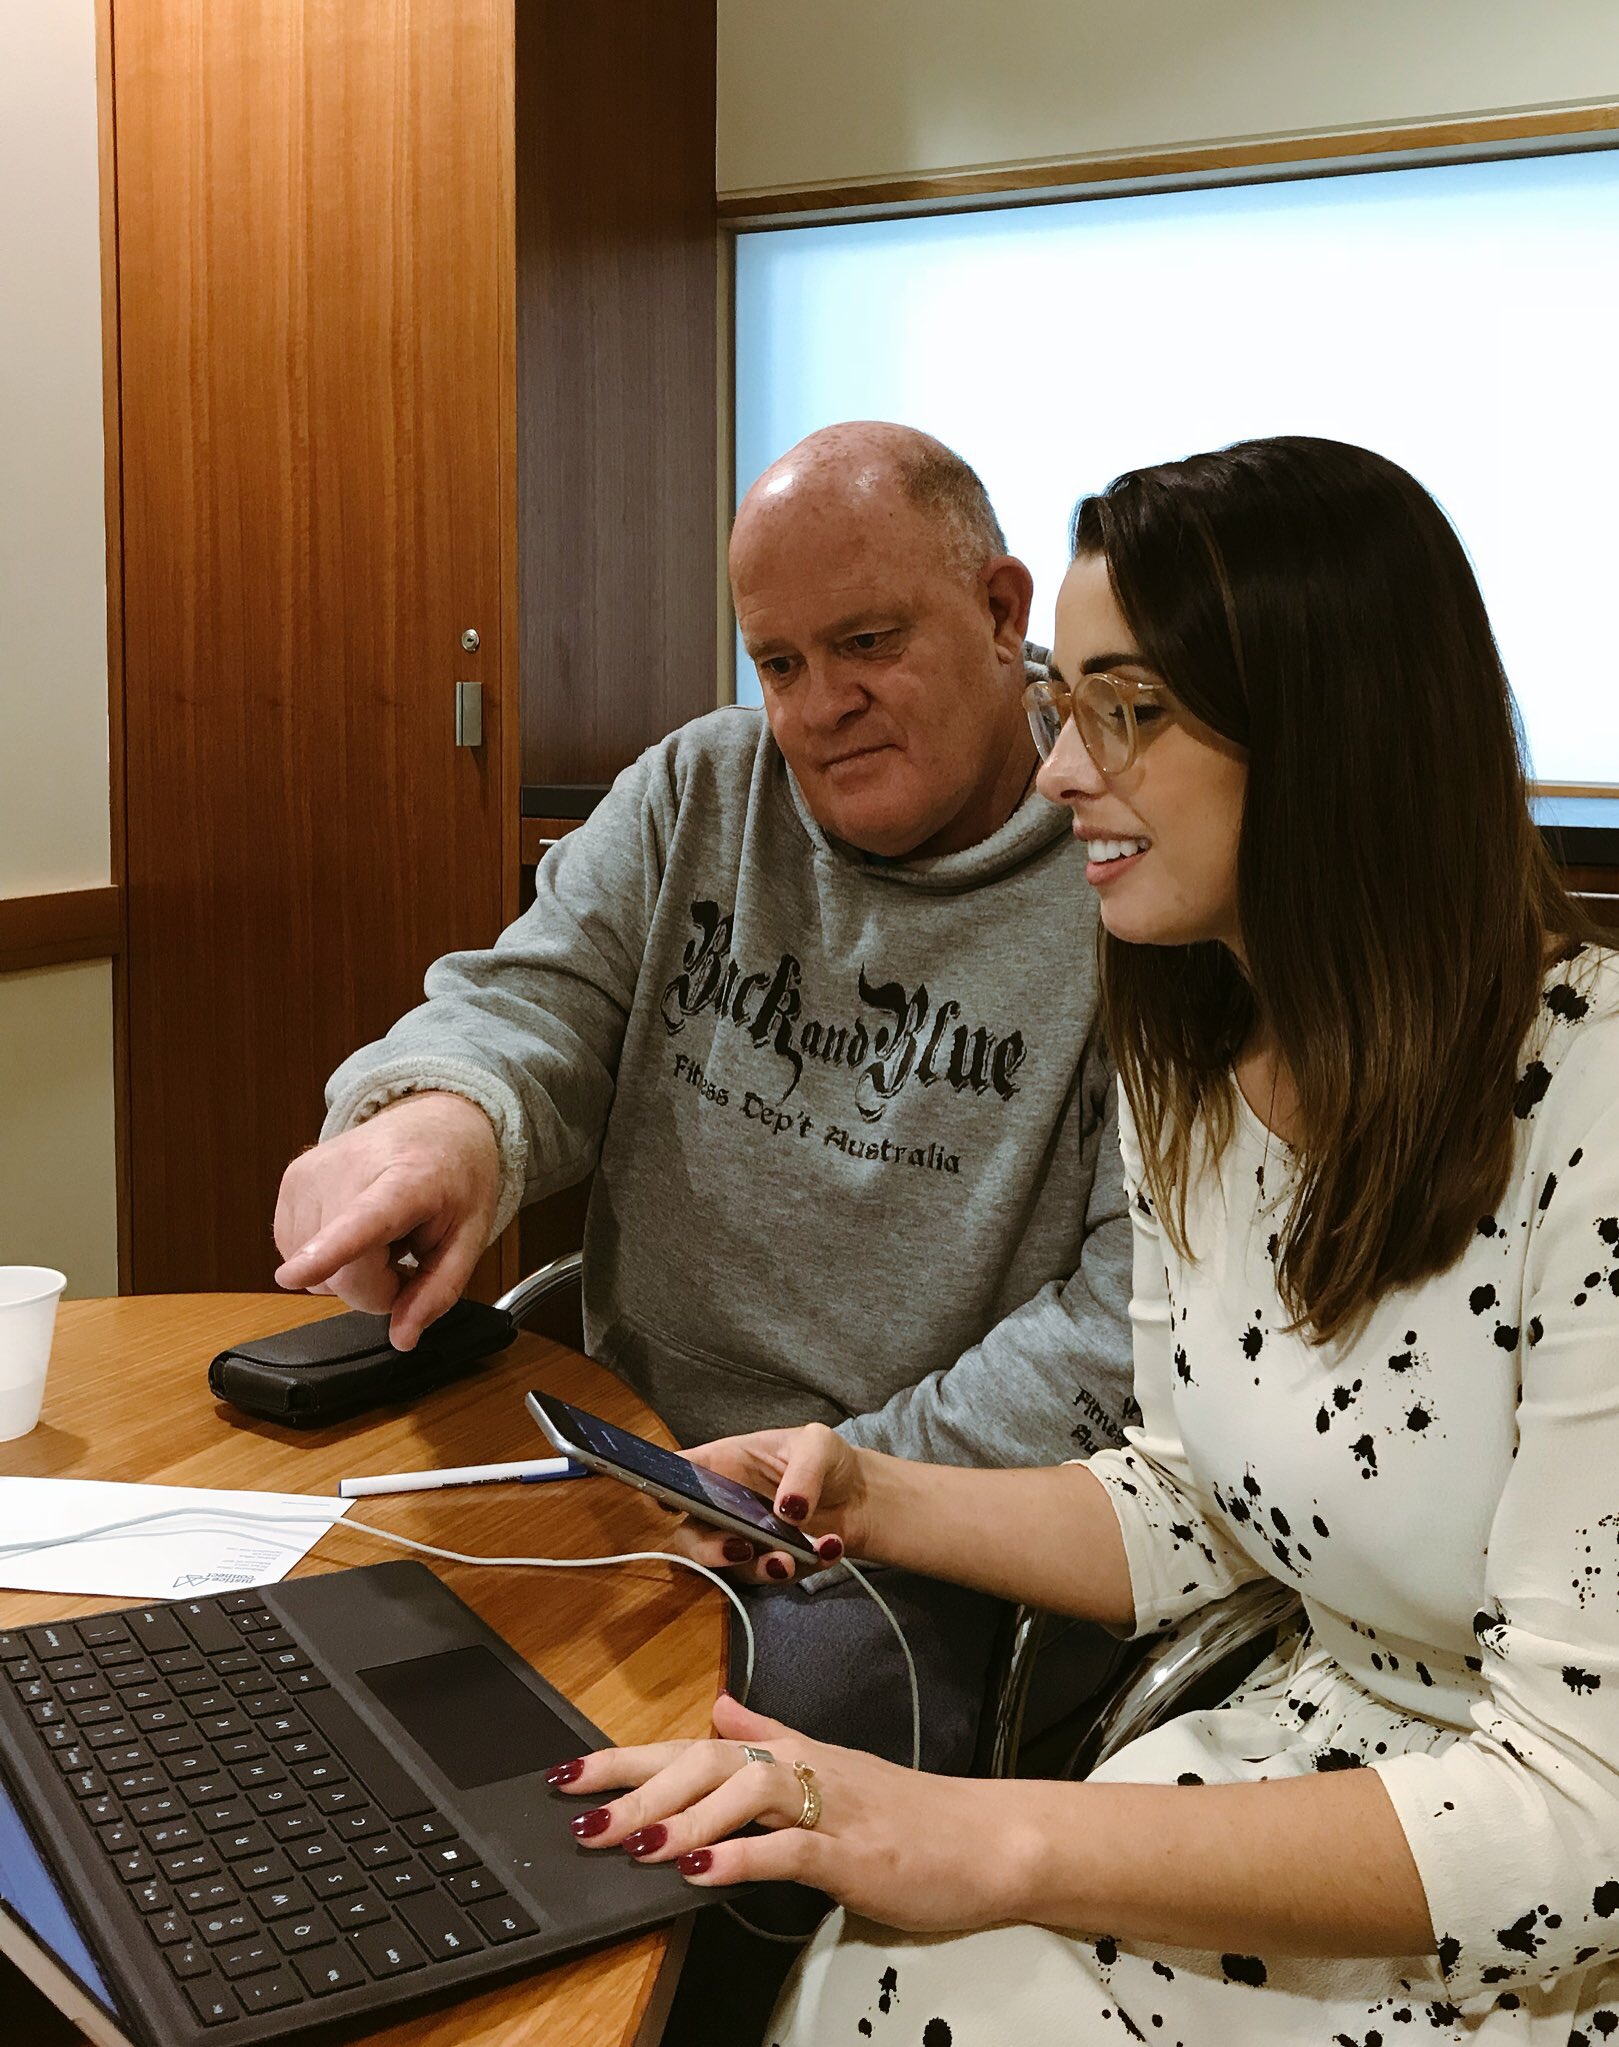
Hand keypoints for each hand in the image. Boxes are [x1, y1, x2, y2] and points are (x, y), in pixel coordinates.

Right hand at [272, 1093, 500, 1348]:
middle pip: (341, 1272)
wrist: (436, 1121)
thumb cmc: (455, 1174)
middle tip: (405, 1255)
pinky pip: (296, 1253)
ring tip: (382, 1233)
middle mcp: (349, 1169)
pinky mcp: (290, 1181)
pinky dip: (327, 1256)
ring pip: (314, 1273)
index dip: (325, 1253)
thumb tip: (402, 1338)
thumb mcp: (469, 1236)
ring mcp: (311, 1173)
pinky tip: (354, 1228)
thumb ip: (439, 1292)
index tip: (294, 1275)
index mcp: (407, 1180)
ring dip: (350, 1271)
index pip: (361, 1222)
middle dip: (375, 1286)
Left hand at [549, 1693, 1034, 1931]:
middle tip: (581, 1817)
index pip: (691, 1747)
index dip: (626, 1759)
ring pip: (744, 1793)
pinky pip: (790, 1850)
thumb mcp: (828, 1767)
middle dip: (636, 1788)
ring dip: (681, 1817)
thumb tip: (720, 1710)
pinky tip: (703, 1872)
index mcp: (787, 1754)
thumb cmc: (906, 1812)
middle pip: (705, 1762)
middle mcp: (800, 1769)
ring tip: (632, 1843)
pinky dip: (743, 1858)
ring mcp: (827, 1809)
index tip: (569, 1775)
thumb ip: (769, 1738)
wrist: (985, 1840)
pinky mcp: (853, 1854)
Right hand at [661, 1424, 871, 1582]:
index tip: (665, 1502)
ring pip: (729, 1567)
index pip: (680, 1472)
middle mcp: (726, 1505)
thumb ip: (803, 1471)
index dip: (662, 1487)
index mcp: (725, 1464)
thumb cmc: (826, 1459)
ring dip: (760, 1568)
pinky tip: (830, 1547)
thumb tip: (787, 1509)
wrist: (862, 1497)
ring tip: (793, 1560)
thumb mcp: (818, 1445)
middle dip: (706, 1550)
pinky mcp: (772, 1563)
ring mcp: (747, 1538)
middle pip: (690, 1535)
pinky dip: (803, 1569)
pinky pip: (774, 1576)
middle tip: (739, 1549)